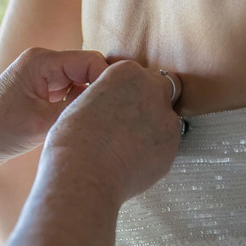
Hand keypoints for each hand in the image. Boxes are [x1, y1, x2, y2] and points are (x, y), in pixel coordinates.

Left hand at [0, 47, 110, 164]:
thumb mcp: (42, 123)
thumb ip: (78, 109)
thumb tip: (111, 105)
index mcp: (42, 61)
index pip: (91, 62)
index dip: (108, 82)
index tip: (120, 107)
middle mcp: (43, 63)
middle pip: (89, 71)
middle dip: (100, 92)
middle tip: (112, 119)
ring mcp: (42, 78)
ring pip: (82, 85)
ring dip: (88, 103)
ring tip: (96, 125)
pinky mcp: (41, 94)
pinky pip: (71, 95)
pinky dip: (77, 109)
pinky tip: (81, 126)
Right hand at [44, 60, 182, 203]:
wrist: (84, 173)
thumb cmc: (73, 140)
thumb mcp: (84, 102)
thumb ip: (109, 97)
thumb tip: (115, 107)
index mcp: (127, 72)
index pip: (138, 74)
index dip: (130, 90)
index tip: (120, 103)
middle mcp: (152, 90)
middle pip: (162, 89)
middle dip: (150, 102)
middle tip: (130, 122)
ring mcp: (166, 119)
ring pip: (166, 119)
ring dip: (153, 128)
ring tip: (127, 147)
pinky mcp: (172, 146)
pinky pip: (166, 146)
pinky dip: (154, 151)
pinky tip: (132, 160)